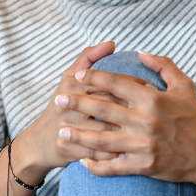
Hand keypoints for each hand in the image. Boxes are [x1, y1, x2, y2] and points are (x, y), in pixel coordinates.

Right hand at [12, 42, 158, 183]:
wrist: (40, 141)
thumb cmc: (62, 104)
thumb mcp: (69, 77)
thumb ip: (89, 57)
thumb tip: (111, 44)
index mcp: (72, 84)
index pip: (110, 81)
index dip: (134, 85)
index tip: (151, 88)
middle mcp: (69, 104)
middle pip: (110, 104)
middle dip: (135, 109)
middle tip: (155, 111)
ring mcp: (69, 127)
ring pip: (106, 129)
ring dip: (130, 132)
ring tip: (151, 131)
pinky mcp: (69, 149)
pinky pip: (99, 151)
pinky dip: (117, 152)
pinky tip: (135, 150)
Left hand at [57, 51, 195, 187]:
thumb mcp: (185, 85)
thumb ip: (163, 65)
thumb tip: (140, 52)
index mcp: (153, 99)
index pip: (117, 83)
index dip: (95, 77)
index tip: (78, 75)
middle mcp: (144, 121)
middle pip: (103, 109)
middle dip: (78, 103)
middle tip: (58, 99)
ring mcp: (142, 145)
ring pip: (102, 139)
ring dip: (79, 135)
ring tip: (62, 130)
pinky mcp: (143, 166)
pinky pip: (113, 167)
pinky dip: (96, 166)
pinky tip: (83, 162)